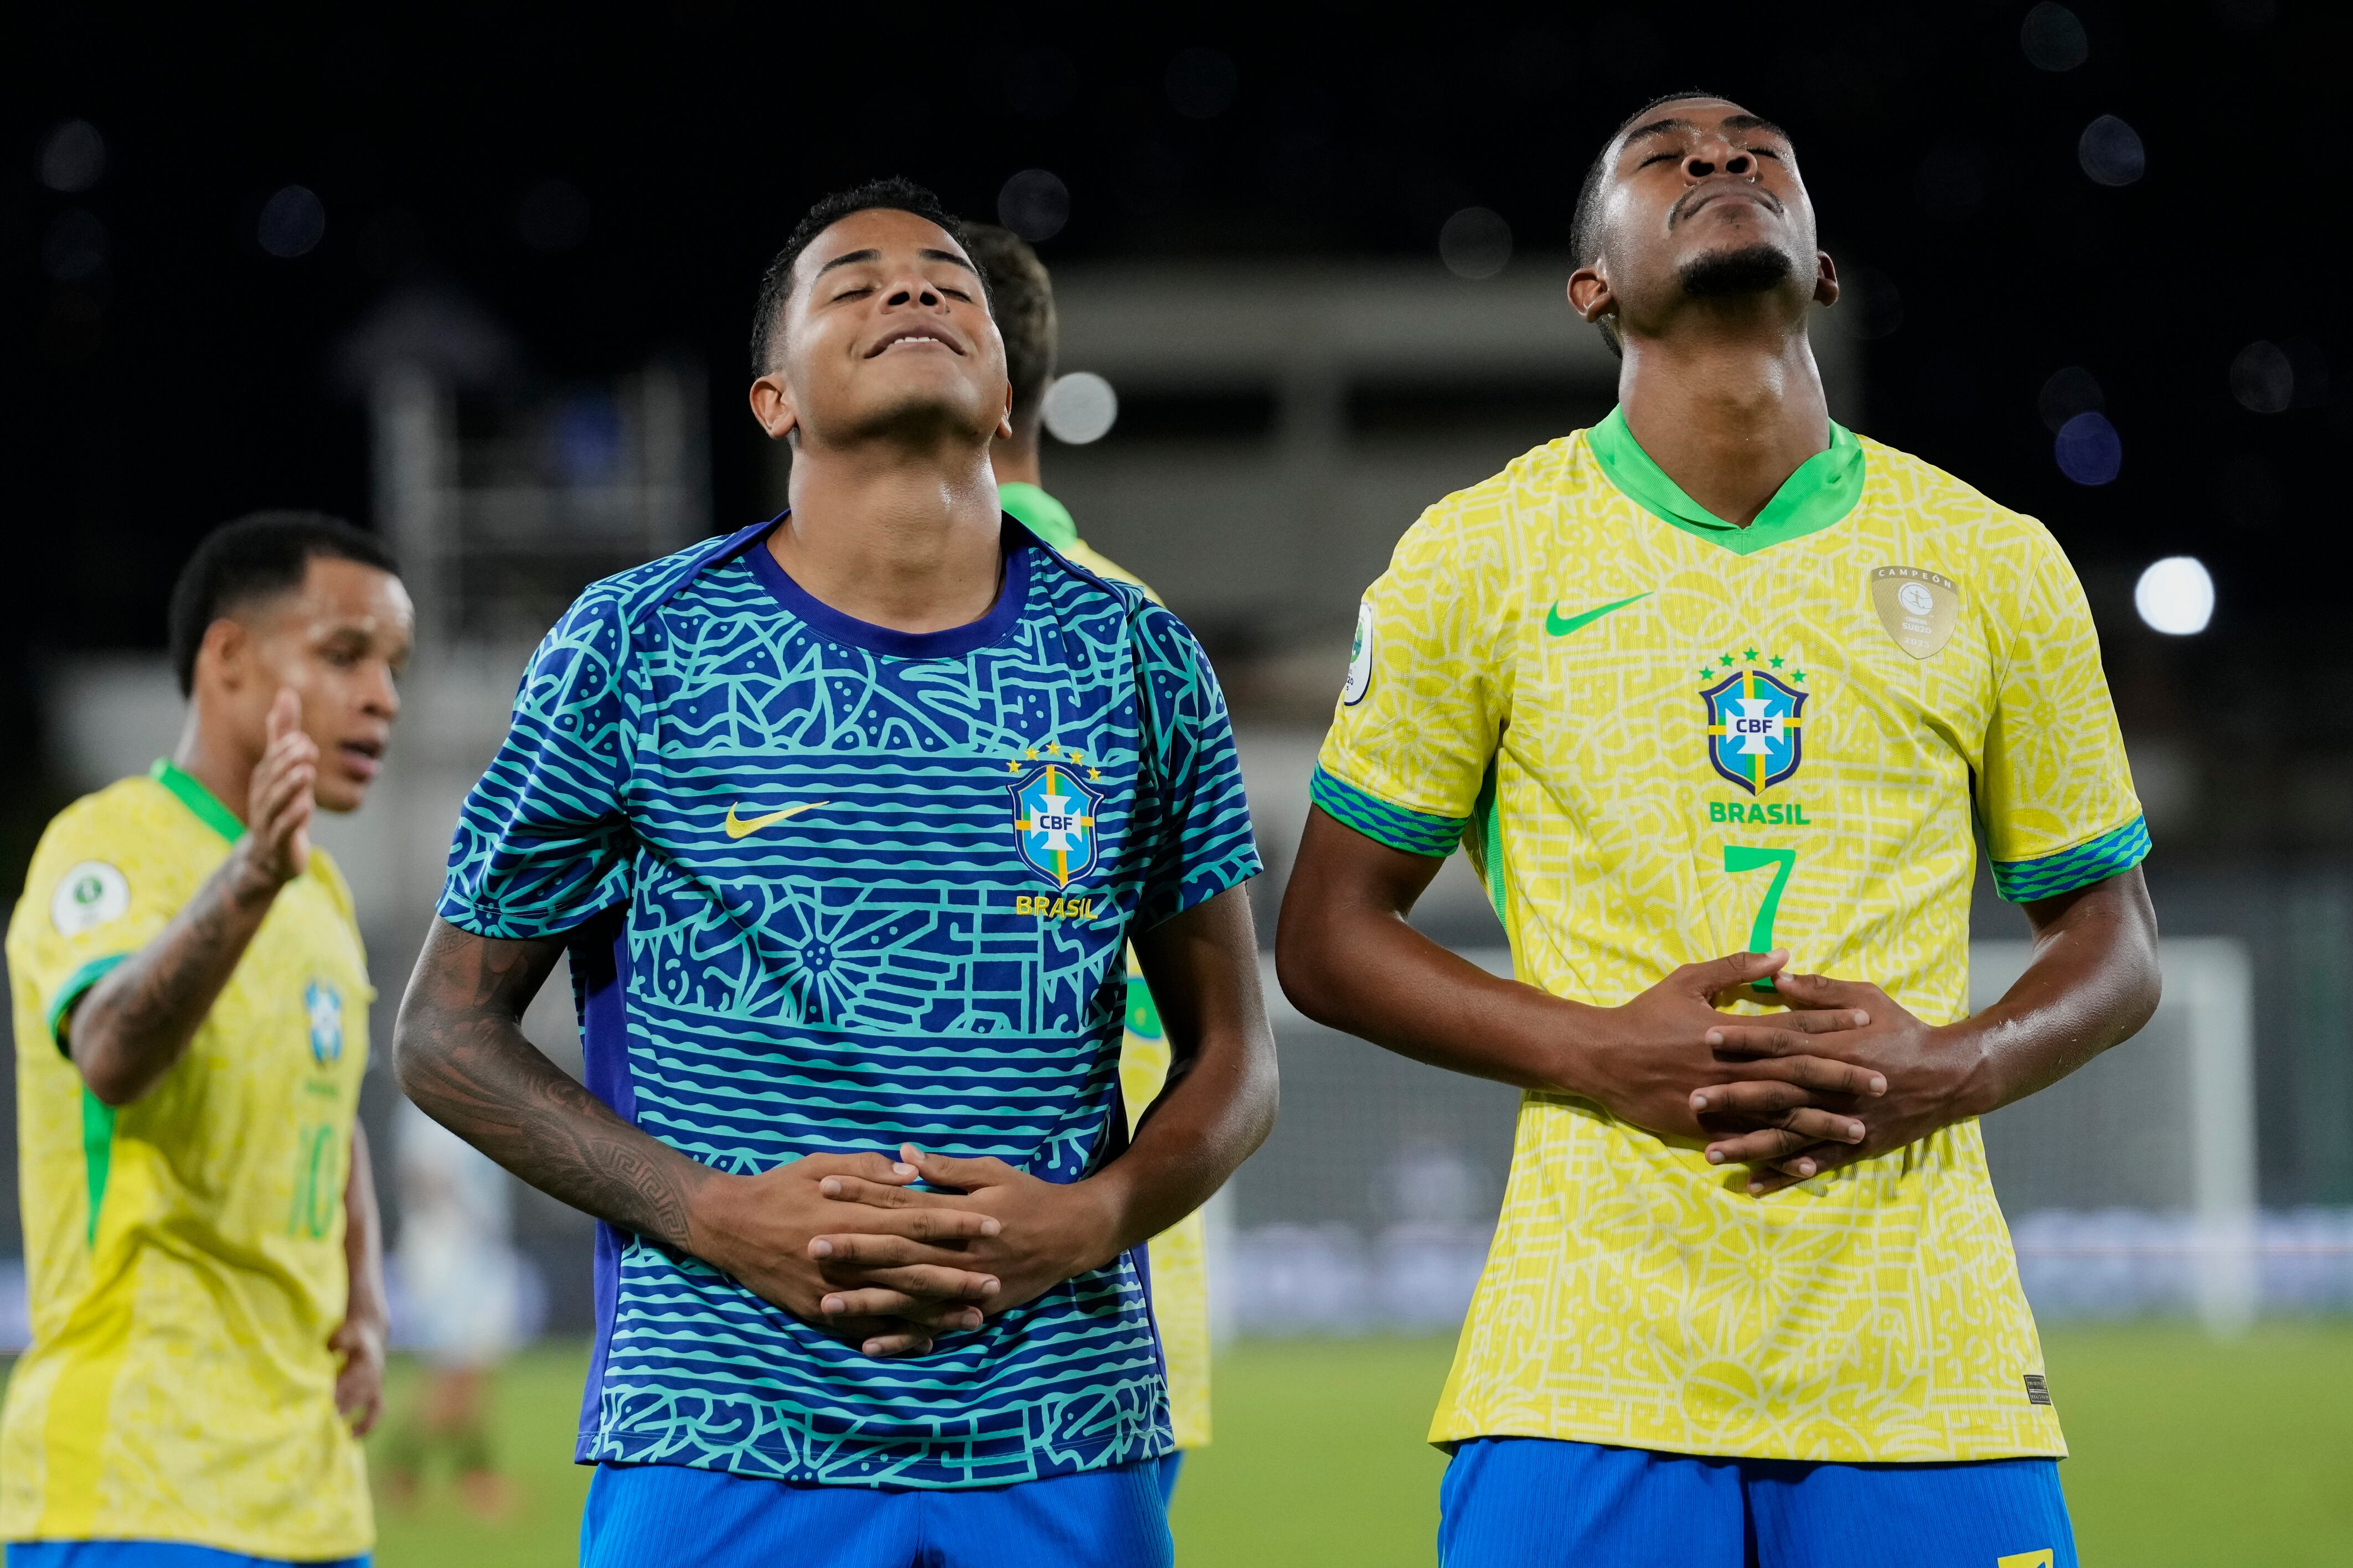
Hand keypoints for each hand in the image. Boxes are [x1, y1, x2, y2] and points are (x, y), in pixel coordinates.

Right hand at [237, 689, 315, 890]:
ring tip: (306, 772)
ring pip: (277, 802)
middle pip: (273, 778)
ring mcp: (269, 821)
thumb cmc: (279, 806)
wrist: (267, 857)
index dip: (285, 750)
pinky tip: (306, 806)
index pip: (273, 761)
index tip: (302, 738)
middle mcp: (264, 798)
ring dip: (291, 786)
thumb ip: (283, 733)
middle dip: (287, 763)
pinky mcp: (279, 843)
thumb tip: (286, 693)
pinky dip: (294, 818)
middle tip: (306, 748)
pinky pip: (284, 829)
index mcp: (265, 780)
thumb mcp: (283, 768)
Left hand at [328, 1312, 386, 1435]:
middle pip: (354, 1395)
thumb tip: (330, 1350)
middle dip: (336, 1408)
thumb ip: (339, 1340)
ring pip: (362, 1404)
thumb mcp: (346, 1331)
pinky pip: (376, 1412)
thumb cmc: (352, 1334)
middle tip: (316, 1421)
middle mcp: (373, 1375)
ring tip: (329, 1430)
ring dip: (346, 1415)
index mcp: (365, 1360)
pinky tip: (351, 1437)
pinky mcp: (376, 1393)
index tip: (319, 1403)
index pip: (349, 1379)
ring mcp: (376, 1385)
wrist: (370, 1332)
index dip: (335, 1392)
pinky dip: (366, 1426)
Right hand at [692, 1152, 1005, 1357]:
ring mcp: (834, 1288)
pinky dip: (898, 1337)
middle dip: (958, 1276)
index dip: (958, 1223)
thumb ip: (867, 1169)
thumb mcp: (821, 1163)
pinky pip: (865, 1330)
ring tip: (976, 1317)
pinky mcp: (818, 1311)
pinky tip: (928, 1342)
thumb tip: (911, 1172)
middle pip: (915, 1268)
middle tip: (996, 1281)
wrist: (728, 1226)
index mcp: (855, 1215)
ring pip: (896, 1304)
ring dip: (938, 1312)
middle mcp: (849, 1255)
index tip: (992, 1224)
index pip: (918, 1220)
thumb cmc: (778, 1187)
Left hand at [808, 1145, 1115, 1323]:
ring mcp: (965, 1287)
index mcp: (959, 1216)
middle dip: (854, 1251)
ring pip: (909, 1297)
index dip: (863, 1195)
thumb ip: (945, 1168)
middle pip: (898, 1253)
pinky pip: (931, 1328)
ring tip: (825, 1304)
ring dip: (867, 1302)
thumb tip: (901, 1155)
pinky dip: (901, 1340)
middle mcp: (959, 1255)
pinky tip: (868, 1346)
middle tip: (811, 1248)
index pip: (902, 1204)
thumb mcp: (991, 1171)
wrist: (1073, 1236)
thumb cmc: (1028, 1196)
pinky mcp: (973, 1311)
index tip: (826, 1187)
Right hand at [1561, 950, 1884, 1147]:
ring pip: (1780, 1113)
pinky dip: (1781, 1156)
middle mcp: (1731, 1066)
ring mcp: (1719, 1100)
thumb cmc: (1645, 1015)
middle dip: (1842, 1076)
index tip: (1866, 1022)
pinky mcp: (1704, 1126)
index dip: (1830, 1022)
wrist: (1601, 1056)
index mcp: (1732, 1030)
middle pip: (1797, 1072)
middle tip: (1882, 1081)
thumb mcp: (1687, 979)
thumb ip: (1735, 967)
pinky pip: (1751, 1143)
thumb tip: (1782, 956)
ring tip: (1860, 1127)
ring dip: (1822, 1121)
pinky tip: (1811, 1165)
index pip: (1791, 1024)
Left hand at [1701, 972, 1983, 1193]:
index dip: (1743, 1039)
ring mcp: (1843, 1118)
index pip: (1779, 1040)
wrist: (1950, 1074)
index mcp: (1831, 1046)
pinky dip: (1787, 1174)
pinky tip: (1757, 1183)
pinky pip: (1815, 1162)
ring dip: (1749, 1145)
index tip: (1708, 1037)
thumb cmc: (1904, 1030)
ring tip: (1710, 1154)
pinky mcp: (1855, 1144)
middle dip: (1732, 1096)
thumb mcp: (1866, 997)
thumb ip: (1819, 989)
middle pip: (1774, 1090)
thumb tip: (1775, 977)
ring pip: (1788, 1134)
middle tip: (1692, 1100)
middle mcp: (1832, 1085)